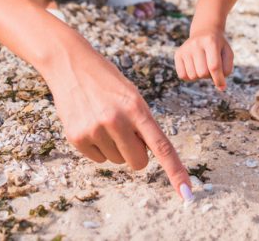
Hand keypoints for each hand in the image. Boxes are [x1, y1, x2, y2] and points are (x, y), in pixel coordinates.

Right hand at [41, 36, 192, 201]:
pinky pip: (98, 159)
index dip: (176, 172)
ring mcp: (95, 130)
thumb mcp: (132, 95)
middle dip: (136, 153)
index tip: (187, 193)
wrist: (71, 65)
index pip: (162, 147)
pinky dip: (98, 147)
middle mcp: (116, 120)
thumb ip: (142, 124)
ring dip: (115, 146)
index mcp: (136, 108)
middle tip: (126, 130)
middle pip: (138, 161)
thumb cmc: (107, 81)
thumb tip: (147, 155)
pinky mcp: (77, 138)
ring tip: (104, 120)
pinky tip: (91, 124)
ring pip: (117, 160)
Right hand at [174, 27, 233, 90]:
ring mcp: (185, 49)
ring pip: (193, 76)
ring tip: (203, 65)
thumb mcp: (227, 53)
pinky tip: (194, 67)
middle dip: (209, 75)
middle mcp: (196, 44)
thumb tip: (221, 87)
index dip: (219, 79)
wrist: (204, 32)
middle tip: (211, 68)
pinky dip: (190, 77)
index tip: (222, 87)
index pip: (214, 66)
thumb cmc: (218, 46)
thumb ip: (227, 69)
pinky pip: (182, 76)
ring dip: (200, 76)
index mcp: (210, 41)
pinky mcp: (178, 54)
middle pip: (203, 73)